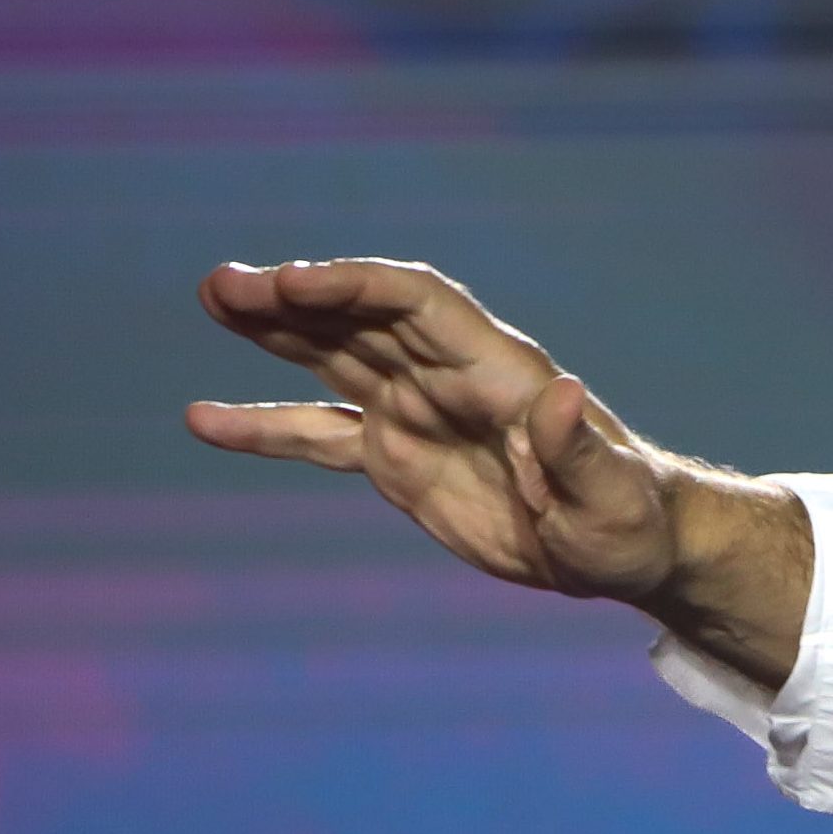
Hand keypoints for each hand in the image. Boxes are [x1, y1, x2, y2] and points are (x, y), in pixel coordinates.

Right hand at [184, 259, 811, 684]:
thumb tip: (565, 394)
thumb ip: (579, 450)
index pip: (418, 305)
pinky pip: (319, 433)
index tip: (291, 283)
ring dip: (274, 330)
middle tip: (222, 286)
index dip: (356, 286)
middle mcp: (452, 379)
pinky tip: (204, 420)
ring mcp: (420, 411)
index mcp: (500, 373)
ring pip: (335, 356)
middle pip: (363, 318)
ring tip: (212, 299)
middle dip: (295, 298)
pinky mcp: (398, 456)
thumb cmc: (629, 522)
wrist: (624, 550)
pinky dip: (264, 426)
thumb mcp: (610, 495)